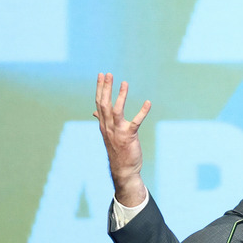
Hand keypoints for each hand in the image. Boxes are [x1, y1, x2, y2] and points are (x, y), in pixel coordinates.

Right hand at [93, 73, 150, 205]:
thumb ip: (102, 121)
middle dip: (106, 88)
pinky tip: (148, 103)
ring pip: (116, 111)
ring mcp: (117, 132)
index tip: (101, 75)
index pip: (99, 103)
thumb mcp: (108, 134)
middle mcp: (108, 127)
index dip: (100, 88)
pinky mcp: (129, 136)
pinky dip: (142, 112)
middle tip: (108, 74)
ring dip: (120, 96)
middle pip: (104, 104)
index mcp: (103, 124)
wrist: (123, 169)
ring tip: (124, 83)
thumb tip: (94, 112)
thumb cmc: (117, 150)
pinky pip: (136, 122)